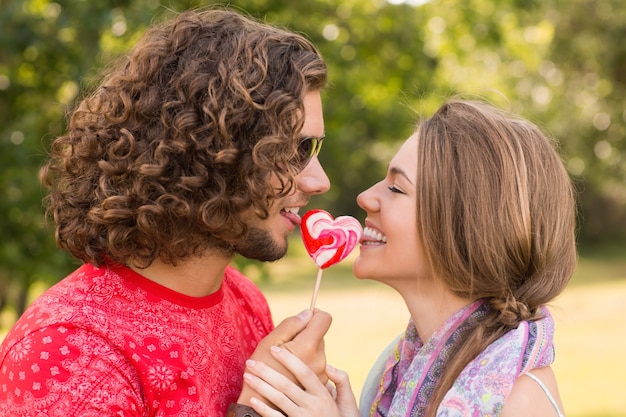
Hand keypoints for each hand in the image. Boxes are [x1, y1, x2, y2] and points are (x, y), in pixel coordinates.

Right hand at [238, 309, 331, 405]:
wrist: (259, 404)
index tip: (303, 319)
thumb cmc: (260, 370)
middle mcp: (320, 360)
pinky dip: (306, 363)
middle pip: (319, 336)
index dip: (315, 314)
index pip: (324, 319)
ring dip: (305, 350)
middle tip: (285, 346)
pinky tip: (291, 372)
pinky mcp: (320, 383)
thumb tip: (308, 313)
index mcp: (308, 347)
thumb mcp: (270, 342)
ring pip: (317, 350)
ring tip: (286, 361)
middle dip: (305, 336)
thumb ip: (291, 325)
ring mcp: (322, 373)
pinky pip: (316, 364)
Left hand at [244, 345, 358, 416]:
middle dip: (266, 371)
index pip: (304, 372)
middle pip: (286, 385)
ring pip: (279, 399)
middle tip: (251, 361)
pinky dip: (264, 409)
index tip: (274, 349)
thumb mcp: (346, 401)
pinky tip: (253, 400)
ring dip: (261, 386)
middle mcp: (313, 405)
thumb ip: (341, 381)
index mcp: (322, 394)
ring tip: (247, 376)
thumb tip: (328, 365)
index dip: (289, 359)